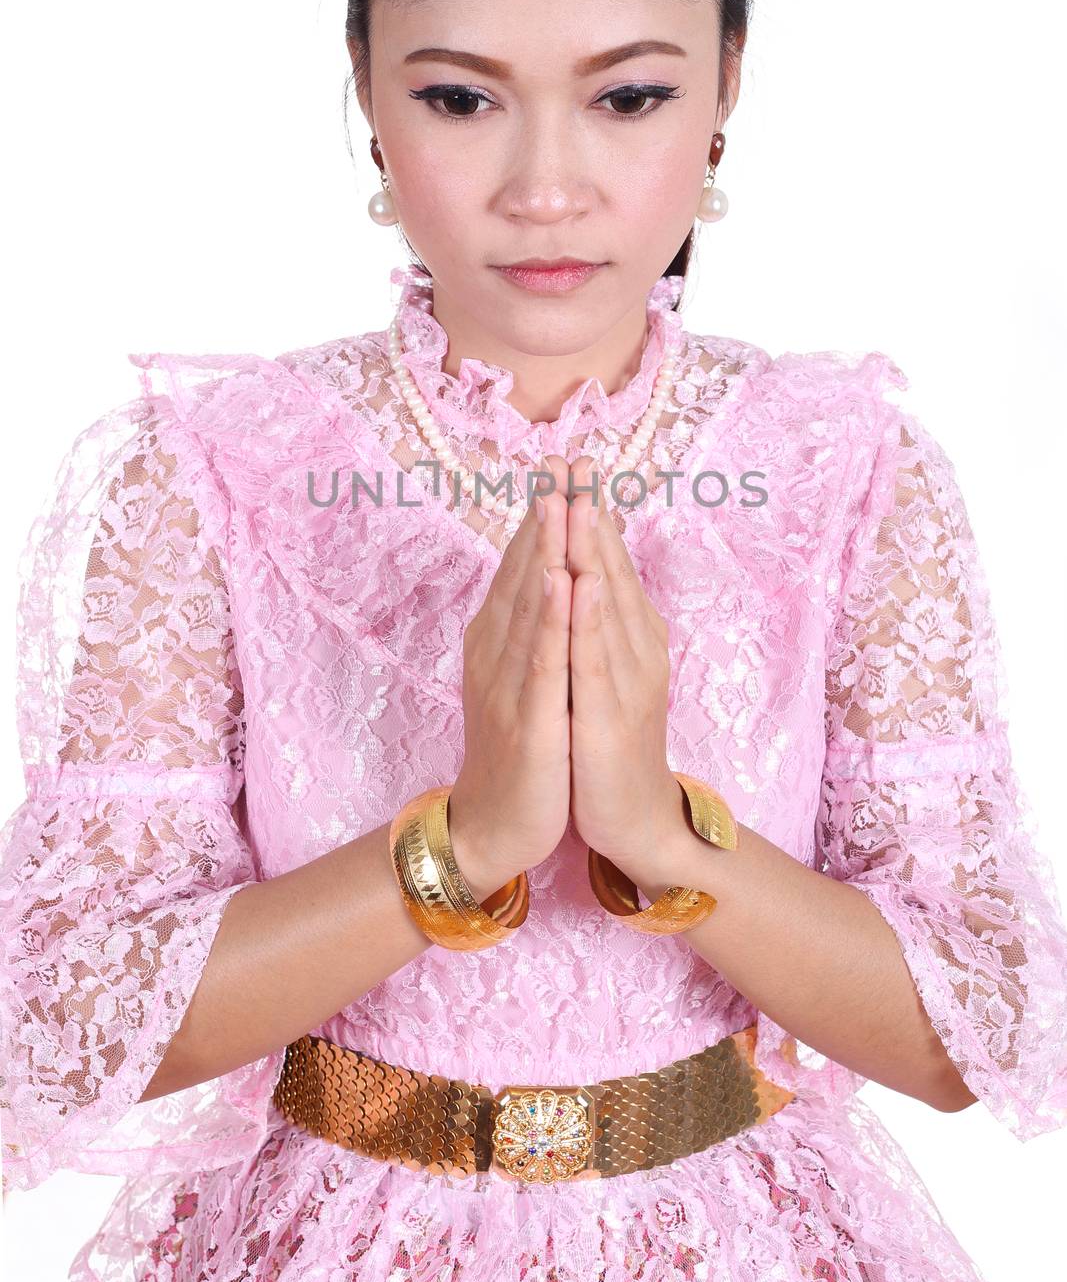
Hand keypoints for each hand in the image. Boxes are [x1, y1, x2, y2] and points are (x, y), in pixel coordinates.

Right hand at [448, 455, 572, 900]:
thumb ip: (527, 625)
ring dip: (544, 549)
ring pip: (529, 604)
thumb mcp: (519, 676)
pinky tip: (560, 580)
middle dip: (545, 512)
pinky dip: (549, 617)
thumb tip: (545, 571)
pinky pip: (541, 659)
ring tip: (559, 498)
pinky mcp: (529, 717)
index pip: (523, 563)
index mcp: (498, 638)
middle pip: (523, 570)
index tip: (561, 461)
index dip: (543, 511)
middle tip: (561, 457)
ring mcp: (509, 682)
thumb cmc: (517, 748)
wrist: (495, 825)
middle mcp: (496, 649)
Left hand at [563, 455, 692, 887]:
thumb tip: (585, 563)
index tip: (571, 458)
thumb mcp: (606, 669)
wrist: (636, 819)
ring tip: (579, 500)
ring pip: (605, 604)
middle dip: (590, 511)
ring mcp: (625, 681)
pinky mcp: (608, 717)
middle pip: (610, 568)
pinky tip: (578, 584)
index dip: (590, 508)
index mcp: (631, 633)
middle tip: (575, 457)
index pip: (608, 560)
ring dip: (591, 551)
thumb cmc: (612, 740)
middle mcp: (636, 647)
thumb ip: (600, 616)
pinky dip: (586, 620)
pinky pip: (593, 661)